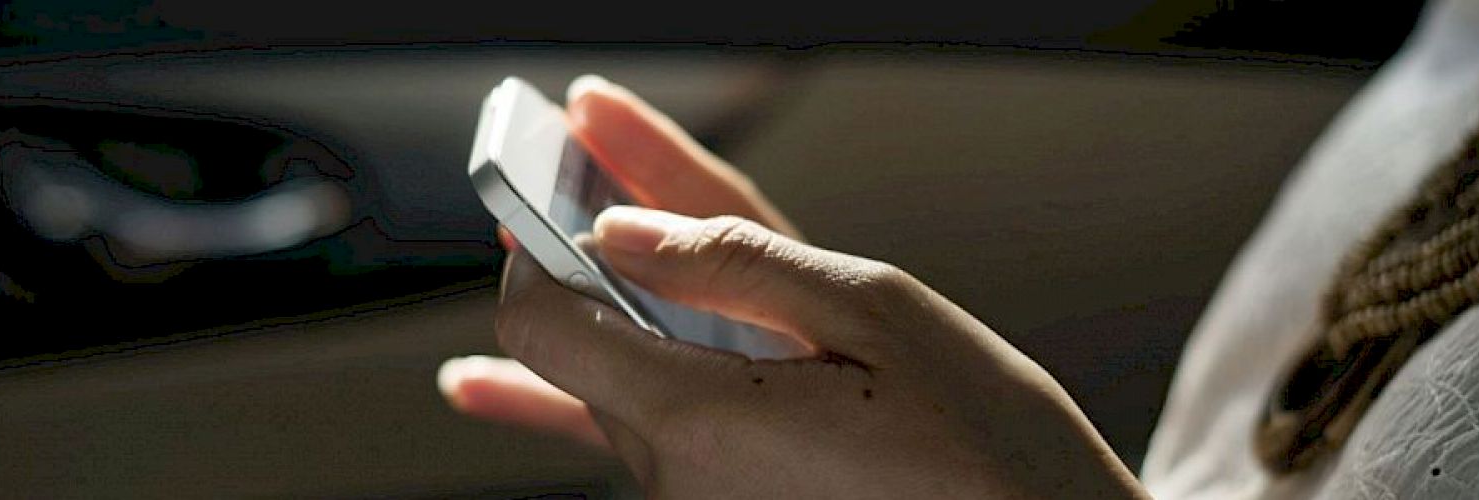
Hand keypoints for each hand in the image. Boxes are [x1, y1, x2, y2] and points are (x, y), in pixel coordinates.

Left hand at [440, 76, 1146, 497]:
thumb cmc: (987, 441)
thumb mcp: (878, 313)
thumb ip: (739, 264)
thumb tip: (623, 230)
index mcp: (699, 419)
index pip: (540, 321)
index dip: (535, 240)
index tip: (551, 175)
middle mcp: (675, 478)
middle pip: (579, 349)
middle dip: (579, 255)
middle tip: (569, 159)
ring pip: (614, 392)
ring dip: (601, 313)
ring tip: (562, 231)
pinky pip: (648, 437)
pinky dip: (610, 381)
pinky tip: (491, 387)